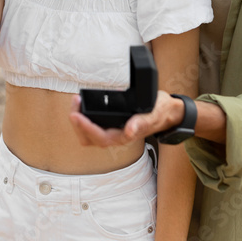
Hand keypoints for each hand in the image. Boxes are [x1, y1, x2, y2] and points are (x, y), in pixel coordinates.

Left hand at [69, 91, 184, 147]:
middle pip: (89, 139)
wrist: (166, 112)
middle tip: (75, 102)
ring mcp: (112, 132)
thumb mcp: (153, 113)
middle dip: (77, 123)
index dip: (86, 127)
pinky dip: (84, 116)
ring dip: (79, 121)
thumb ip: (142, 122)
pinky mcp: (110, 125)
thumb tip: (130, 131)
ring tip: (77, 101)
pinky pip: (92, 126)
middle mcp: (116, 137)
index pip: (100, 137)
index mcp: (125, 136)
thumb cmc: (159, 112)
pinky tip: (83, 104)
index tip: (76, 115)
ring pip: (88, 135)